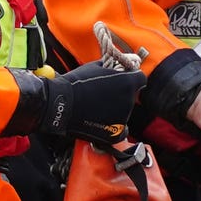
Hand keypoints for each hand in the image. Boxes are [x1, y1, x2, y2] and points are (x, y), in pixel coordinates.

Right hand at [31, 58, 145, 137]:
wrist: (60, 105)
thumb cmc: (75, 83)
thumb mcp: (96, 66)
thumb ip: (113, 66)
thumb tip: (119, 66)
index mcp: (127, 83)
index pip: (140, 79)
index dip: (132, 78)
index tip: (123, 79)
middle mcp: (128, 101)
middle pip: (131, 96)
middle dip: (121, 94)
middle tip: (104, 94)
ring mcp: (123, 119)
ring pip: (125, 112)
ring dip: (116, 109)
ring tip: (97, 107)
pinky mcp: (115, 134)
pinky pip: (122, 131)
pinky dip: (115, 127)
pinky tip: (103, 121)